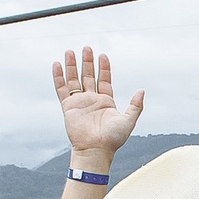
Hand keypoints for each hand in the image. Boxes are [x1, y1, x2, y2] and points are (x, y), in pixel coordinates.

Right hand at [53, 48, 143, 162]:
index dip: (103, 68)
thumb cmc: (113, 139)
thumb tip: (142, 90)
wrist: (96, 150)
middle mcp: (92, 100)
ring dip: (72, 66)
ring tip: (70, 51)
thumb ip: (136, 105)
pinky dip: (59, 77)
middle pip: (88, 76)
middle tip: (86, 48)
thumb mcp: (129, 120)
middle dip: (87, 62)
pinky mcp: (68, 107)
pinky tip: (57, 64)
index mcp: (106, 102)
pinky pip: (61, 89)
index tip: (102, 55)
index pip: (104, 79)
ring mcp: (79, 103)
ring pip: (74, 80)